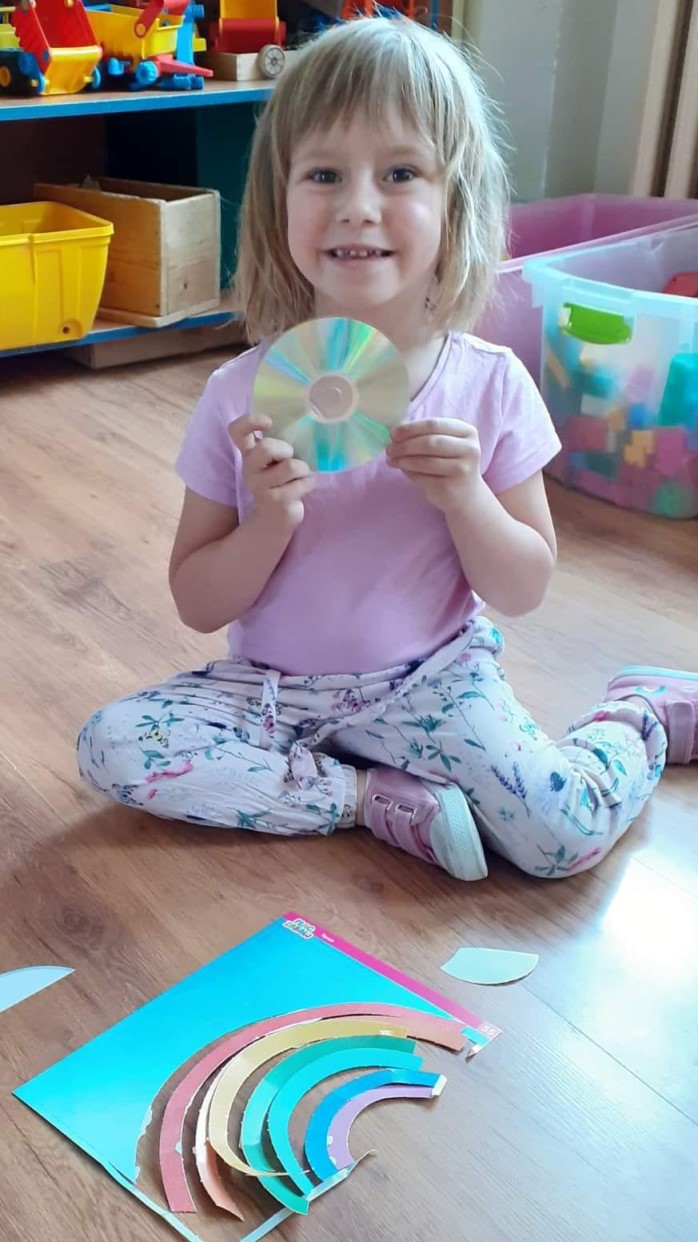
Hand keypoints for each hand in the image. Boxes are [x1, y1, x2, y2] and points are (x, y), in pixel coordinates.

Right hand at [229, 414, 313, 528]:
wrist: (276, 517)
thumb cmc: (280, 480)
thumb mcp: (275, 459)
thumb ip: (278, 443)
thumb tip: (304, 419)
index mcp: (249, 454)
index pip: (236, 431)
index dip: (249, 421)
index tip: (268, 422)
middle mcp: (250, 469)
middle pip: (266, 448)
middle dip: (285, 449)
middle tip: (289, 457)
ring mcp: (261, 487)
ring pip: (291, 466)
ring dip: (303, 469)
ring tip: (299, 475)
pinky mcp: (277, 502)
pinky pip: (303, 483)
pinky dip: (308, 483)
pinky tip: (300, 489)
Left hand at [386, 418, 482, 513]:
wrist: (467, 495)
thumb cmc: (451, 464)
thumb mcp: (446, 444)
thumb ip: (426, 435)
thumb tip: (396, 432)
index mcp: (468, 432)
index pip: (434, 424)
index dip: (411, 428)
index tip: (393, 433)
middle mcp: (469, 450)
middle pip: (430, 442)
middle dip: (405, 445)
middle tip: (389, 449)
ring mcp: (461, 470)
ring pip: (424, 461)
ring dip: (403, 460)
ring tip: (390, 460)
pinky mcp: (450, 487)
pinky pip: (422, 477)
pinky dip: (408, 472)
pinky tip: (402, 470)